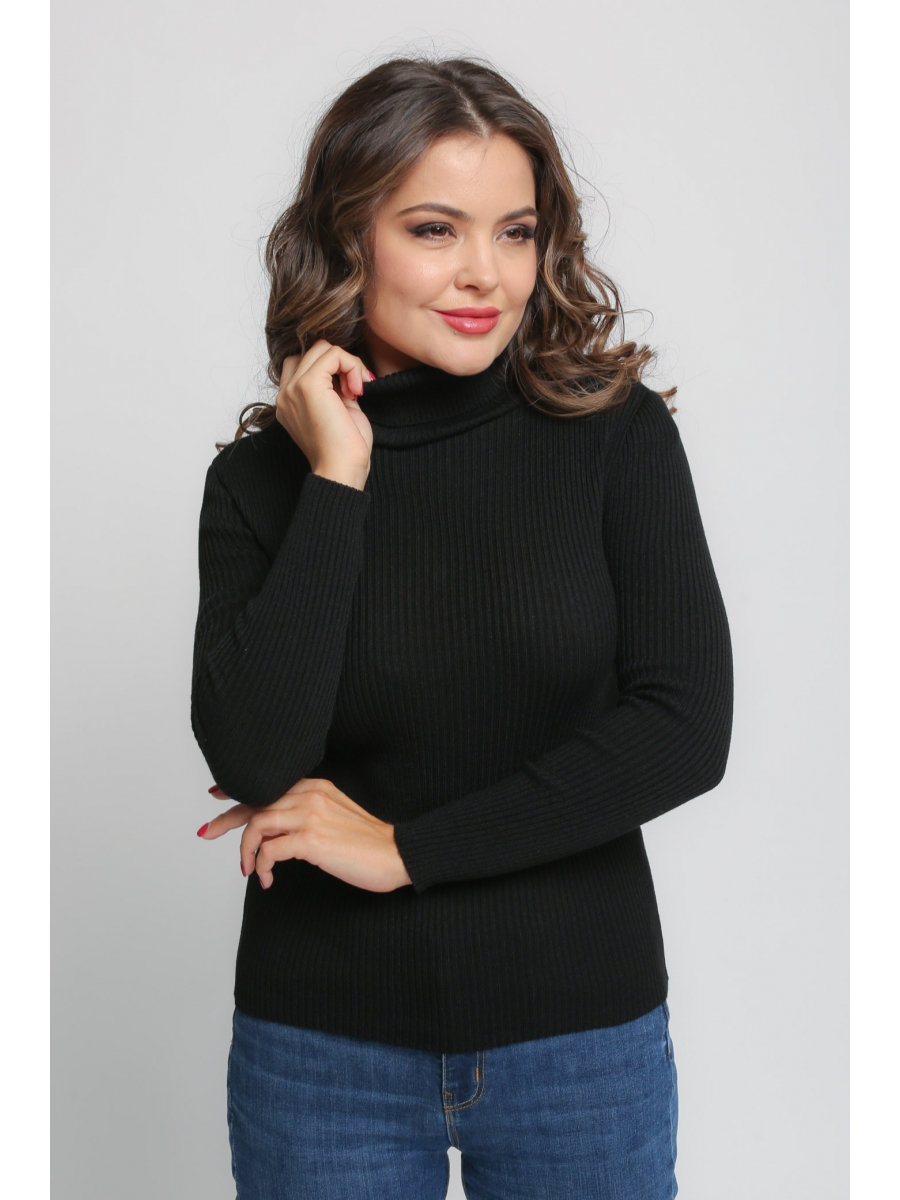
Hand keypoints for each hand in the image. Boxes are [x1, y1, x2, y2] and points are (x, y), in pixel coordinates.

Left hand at [197, 777, 412, 892]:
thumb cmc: (368, 843)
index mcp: (315, 786)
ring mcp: (310, 815)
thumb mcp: (334, 817)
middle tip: (206, 832)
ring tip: (246, 869)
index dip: (238, 793)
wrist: (397, 855)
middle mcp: (309, 795)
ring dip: (245, 849)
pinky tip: (266, 879)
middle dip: (226, 819)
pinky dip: (260, 866)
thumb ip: (305, 816)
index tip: (217, 798)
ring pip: (257, 824)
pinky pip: (269, 850)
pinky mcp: (311, 840)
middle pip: (255, 802)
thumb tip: (274, 834)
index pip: (267, 786)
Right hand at [276, 341, 375, 489]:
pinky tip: (357, 390)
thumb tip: (346, 366)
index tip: (350, 392)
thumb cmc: (344, 450)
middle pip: (313, 351)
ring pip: (322, 348)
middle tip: (356, 390)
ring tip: (357, 391)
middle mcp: (285, 394)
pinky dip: (352, 365)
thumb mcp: (337, 412)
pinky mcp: (308, 385)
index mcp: (289, 403)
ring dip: (348, 363)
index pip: (303, 363)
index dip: (331, 368)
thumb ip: (335, 388)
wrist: (342, 471)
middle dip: (341, 363)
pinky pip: (333, 354)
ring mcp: (293, 388)